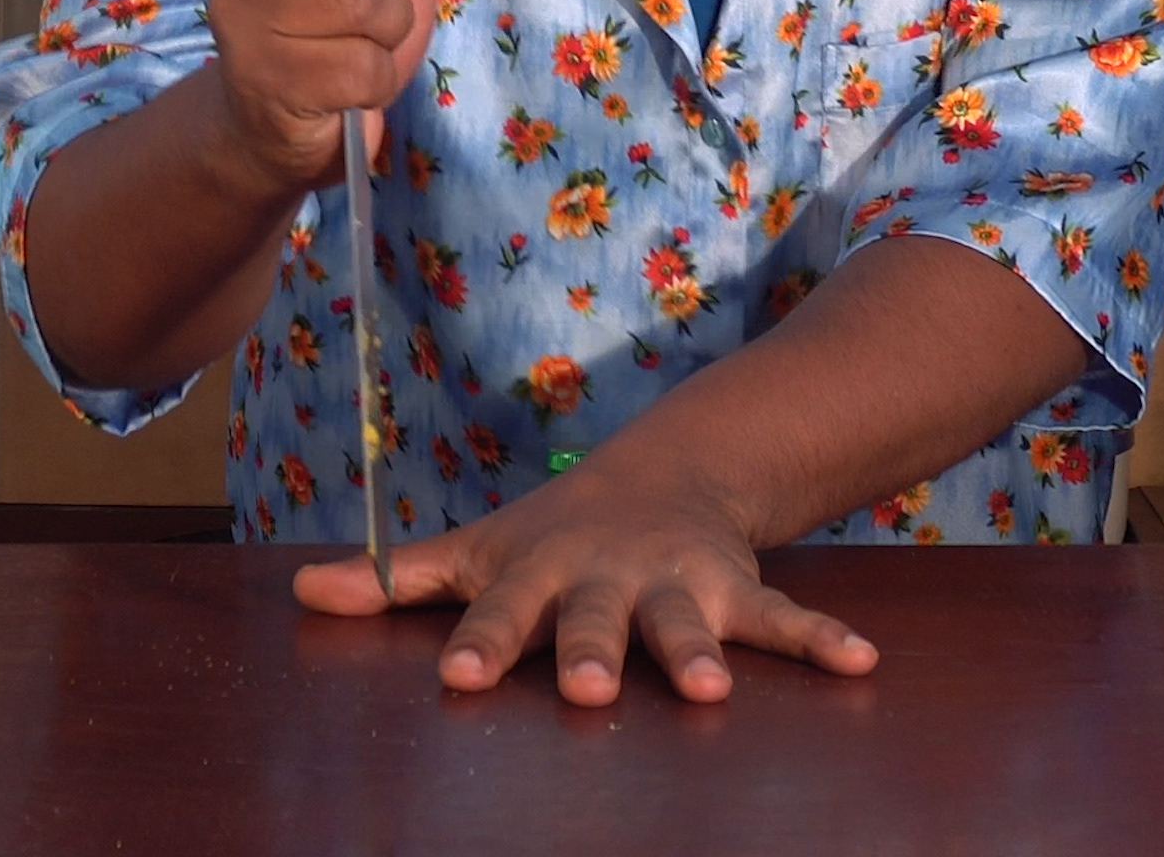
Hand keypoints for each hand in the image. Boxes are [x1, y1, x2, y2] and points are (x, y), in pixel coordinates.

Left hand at [291, 456, 878, 705]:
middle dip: (591, 652)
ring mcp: (676, 583)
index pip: (500, 613)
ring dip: (699, 651)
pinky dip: (822, 642)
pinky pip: (781, 618)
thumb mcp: (479, 549)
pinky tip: (862, 666)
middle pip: (596, 619)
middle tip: (584, 691)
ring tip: (709, 691)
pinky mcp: (736, 591)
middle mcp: (608, 576)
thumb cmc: (553, 535)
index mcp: (540, 571)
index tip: (454, 678)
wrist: (666, 473)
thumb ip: (398, 580)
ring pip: (687, 620)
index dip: (479, 644)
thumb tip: (301, 592)